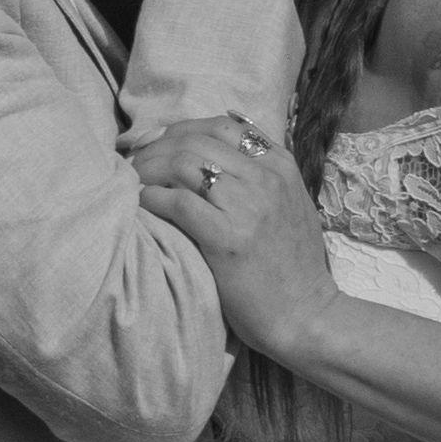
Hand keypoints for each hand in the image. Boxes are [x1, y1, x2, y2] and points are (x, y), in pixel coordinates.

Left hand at [134, 115, 338, 361]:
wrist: (305, 314)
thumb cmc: (291, 267)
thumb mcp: (290, 205)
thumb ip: (263, 175)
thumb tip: (218, 148)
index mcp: (281, 166)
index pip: (223, 126)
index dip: (182, 129)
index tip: (158, 143)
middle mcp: (266, 179)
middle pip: (197, 140)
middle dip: (158, 146)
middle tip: (135, 162)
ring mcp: (249, 206)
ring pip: (184, 163)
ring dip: (150, 168)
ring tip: (134, 181)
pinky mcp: (228, 237)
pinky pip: (178, 202)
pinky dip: (153, 198)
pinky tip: (144, 204)